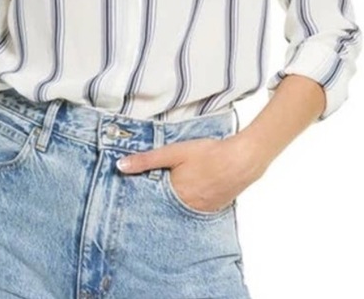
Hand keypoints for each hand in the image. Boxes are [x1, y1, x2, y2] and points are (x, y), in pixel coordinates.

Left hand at [116, 130, 269, 212]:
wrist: (243, 160)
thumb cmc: (209, 153)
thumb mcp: (174, 152)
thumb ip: (147, 160)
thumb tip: (120, 166)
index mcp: (174, 195)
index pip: (150, 200)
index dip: (141, 195)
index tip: (129, 193)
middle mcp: (186, 208)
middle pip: (164, 207)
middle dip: (155, 201)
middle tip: (142, 196)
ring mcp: (201, 210)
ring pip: (178, 209)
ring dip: (171, 202)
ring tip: (165, 193)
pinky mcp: (213, 208)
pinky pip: (194, 209)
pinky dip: (187, 202)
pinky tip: (188, 192)